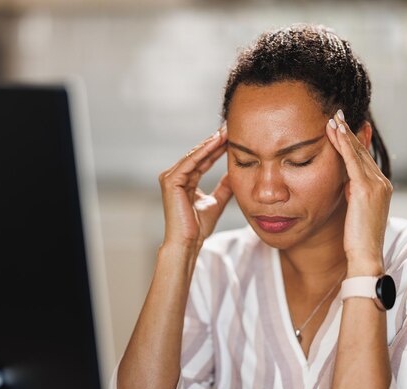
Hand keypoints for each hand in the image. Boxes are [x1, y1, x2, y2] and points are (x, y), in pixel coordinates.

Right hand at [158, 123, 232, 248]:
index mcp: (184, 180)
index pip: (203, 159)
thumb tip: (236, 173)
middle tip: (230, 126)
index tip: (233, 137)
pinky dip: (203, 151)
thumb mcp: (217, 202)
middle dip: (215, 141)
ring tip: (226, 131)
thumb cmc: (198, 228)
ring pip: (194, 155)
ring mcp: (170, 178)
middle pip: (198, 154)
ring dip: (211, 142)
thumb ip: (225, 187)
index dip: (218, 148)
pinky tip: (216, 142)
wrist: (188, 243)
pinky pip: (190, 162)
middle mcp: (175, 176)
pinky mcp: (171, 181)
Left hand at [325, 110, 392, 273]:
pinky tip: (334, 132)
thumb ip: (354, 194)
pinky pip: (352, 161)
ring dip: (344, 133)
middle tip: (338, 114)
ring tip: (333, 118)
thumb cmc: (358, 239)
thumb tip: (346, 183)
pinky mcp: (365, 190)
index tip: (345, 126)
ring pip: (358, 152)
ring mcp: (375, 185)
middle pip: (362, 151)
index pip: (365, 159)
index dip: (354, 141)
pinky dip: (343, 144)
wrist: (366, 256)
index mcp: (380, 187)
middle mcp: (381, 182)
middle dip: (349, 132)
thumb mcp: (357, 211)